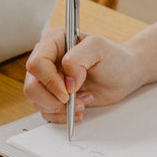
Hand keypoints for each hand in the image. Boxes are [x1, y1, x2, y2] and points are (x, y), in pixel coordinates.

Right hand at [23, 27, 144, 124]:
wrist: (125, 74)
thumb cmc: (114, 57)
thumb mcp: (100, 48)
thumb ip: (79, 58)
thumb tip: (67, 80)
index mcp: (53, 41)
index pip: (37, 63)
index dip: (50, 80)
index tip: (68, 90)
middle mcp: (47, 60)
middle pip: (32, 86)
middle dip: (53, 99)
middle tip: (74, 101)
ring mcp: (48, 79)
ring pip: (36, 101)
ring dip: (60, 108)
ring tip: (84, 101)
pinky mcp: (54, 95)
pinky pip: (46, 111)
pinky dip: (62, 115)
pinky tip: (79, 109)